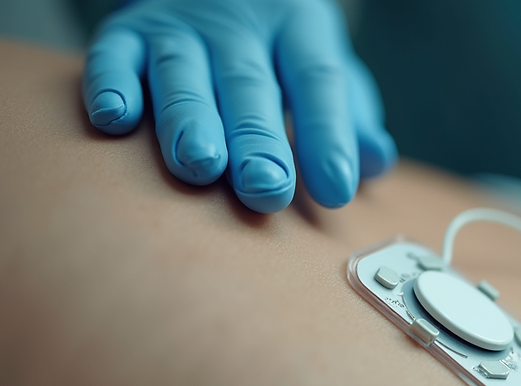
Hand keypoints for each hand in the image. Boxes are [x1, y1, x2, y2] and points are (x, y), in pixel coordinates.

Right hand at [82, 0, 395, 212]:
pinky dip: (109, 85)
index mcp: (298, 28)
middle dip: (257, 139)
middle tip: (266, 188)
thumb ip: (350, 119)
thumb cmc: (282, 52)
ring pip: (182, 73)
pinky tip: (115, 120)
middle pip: (250, 85)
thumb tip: (378, 162)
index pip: (317, 80)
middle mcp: (239, 25)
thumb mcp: (324, 71)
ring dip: (189, 120)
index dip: (328, 135)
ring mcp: (180, 26)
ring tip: (200, 165)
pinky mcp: (127, 33)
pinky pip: (113, 56)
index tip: (337, 191)